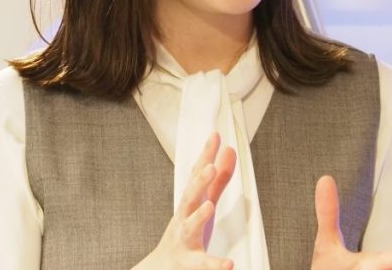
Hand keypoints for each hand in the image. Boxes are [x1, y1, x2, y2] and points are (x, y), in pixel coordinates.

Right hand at [134, 131, 237, 269]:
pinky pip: (203, 264)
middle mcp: (183, 218)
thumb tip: (229, 151)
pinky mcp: (190, 264)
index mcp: (189, 203)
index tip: (214, 135)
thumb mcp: (202, 204)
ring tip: (209, 206)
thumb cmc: (185, 233)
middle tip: (210, 167)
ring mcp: (184, 241)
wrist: (162, 268)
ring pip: (189, 228)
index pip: (197, 175)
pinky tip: (228, 265)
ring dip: (198, 217)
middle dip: (198, 183)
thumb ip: (218, 181)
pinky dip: (214, 265)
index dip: (205, 156)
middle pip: (189, 197)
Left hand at [312, 175, 391, 269]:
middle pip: (382, 267)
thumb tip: (325, 177)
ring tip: (355, 262)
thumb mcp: (326, 242)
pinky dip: (340, 269)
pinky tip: (343, 266)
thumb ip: (328, 213)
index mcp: (371, 266)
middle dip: (391, 262)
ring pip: (370, 269)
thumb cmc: (331, 268)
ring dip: (357, 266)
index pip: (389, 261)